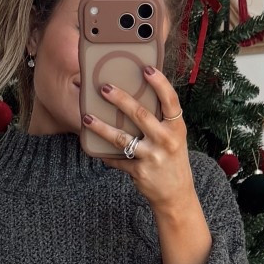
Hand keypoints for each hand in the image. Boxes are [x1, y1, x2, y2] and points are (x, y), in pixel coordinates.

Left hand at [82, 66, 195, 217]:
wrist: (176, 194)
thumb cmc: (172, 159)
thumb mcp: (174, 137)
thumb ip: (160, 120)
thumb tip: (134, 98)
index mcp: (176, 127)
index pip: (170, 100)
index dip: (159, 83)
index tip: (146, 69)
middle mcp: (166, 140)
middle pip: (140, 114)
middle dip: (119, 99)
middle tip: (103, 87)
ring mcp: (152, 156)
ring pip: (122, 138)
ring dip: (101, 127)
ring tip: (87, 118)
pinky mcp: (139, 171)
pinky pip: (117, 160)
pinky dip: (104, 155)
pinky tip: (93, 148)